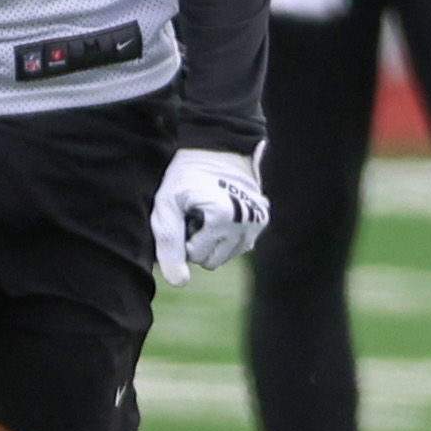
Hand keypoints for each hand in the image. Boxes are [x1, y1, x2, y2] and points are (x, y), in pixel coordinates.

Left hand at [152, 146, 268, 286]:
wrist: (216, 147)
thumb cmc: (185, 176)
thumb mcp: (166, 205)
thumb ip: (168, 243)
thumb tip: (179, 282)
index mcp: (223, 218)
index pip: (194, 256)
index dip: (182, 237)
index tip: (183, 212)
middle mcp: (247, 223)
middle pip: (212, 261)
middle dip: (198, 243)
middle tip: (194, 213)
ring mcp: (258, 223)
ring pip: (226, 256)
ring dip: (213, 240)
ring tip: (207, 211)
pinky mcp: (263, 220)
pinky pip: (240, 245)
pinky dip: (228, 235)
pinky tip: (222, 213)